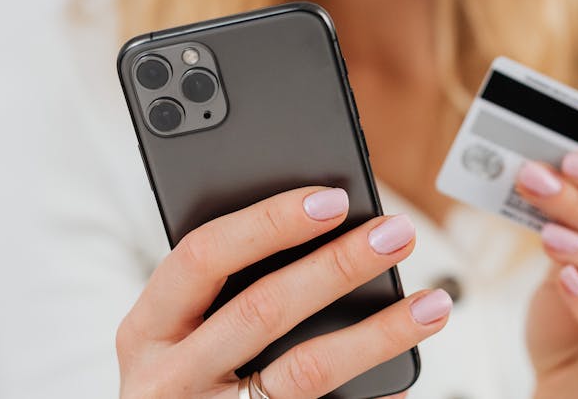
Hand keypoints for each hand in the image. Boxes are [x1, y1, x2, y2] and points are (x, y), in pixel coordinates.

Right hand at [116, 185, 450, 398]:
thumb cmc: (180, 382)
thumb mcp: (173, 337)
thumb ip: (220, 290)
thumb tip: (320, 222)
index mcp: (146, 331)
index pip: (204, 256)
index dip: (270, 221)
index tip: (334, 198)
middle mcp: (169, 379)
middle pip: (263, 308)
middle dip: (338, 265)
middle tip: (396, 234)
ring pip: (306, 371)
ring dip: (378, 333)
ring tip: (431, 304)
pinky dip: (371, 396)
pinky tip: (406, 380)